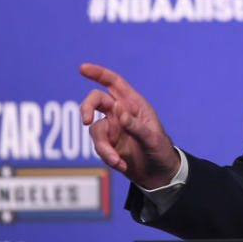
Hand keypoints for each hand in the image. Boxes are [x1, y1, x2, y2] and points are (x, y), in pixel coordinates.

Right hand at [79, 63, 179, 188]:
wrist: (158, 173)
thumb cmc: (160, 151)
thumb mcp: (153, 139)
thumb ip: (137, 127)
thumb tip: (120, 114)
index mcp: (134, 104)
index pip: (114, 83)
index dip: (99, 74)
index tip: (82, 68)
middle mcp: (120, 112)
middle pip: (96, 101)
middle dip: (87, 107)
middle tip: (86, 120)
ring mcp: (112, 128)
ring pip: (95, 129)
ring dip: (104, 147)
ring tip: (117, 161)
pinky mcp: (107, 144)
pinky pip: (99, 146)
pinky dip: (108, 157)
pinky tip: (122, 165)